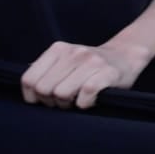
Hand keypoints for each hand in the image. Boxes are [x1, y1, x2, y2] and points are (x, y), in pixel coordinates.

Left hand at [20, 40, 146, 109]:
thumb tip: (28, 89)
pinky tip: (90, 100)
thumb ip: (46, 70)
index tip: (46, 98)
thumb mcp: (65, 61)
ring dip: (68, 104)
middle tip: (64, 101)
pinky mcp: (107, 73)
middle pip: (44, 89)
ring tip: (77, 99)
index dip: (33, 96)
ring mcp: (91, 61)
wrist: (126, 56)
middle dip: (51, 102)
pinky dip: (85, 104)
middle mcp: (74, 52)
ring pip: (62, 94)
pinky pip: (85, 96)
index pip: (29, 80)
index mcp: (58, 49)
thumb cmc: (90, 66)